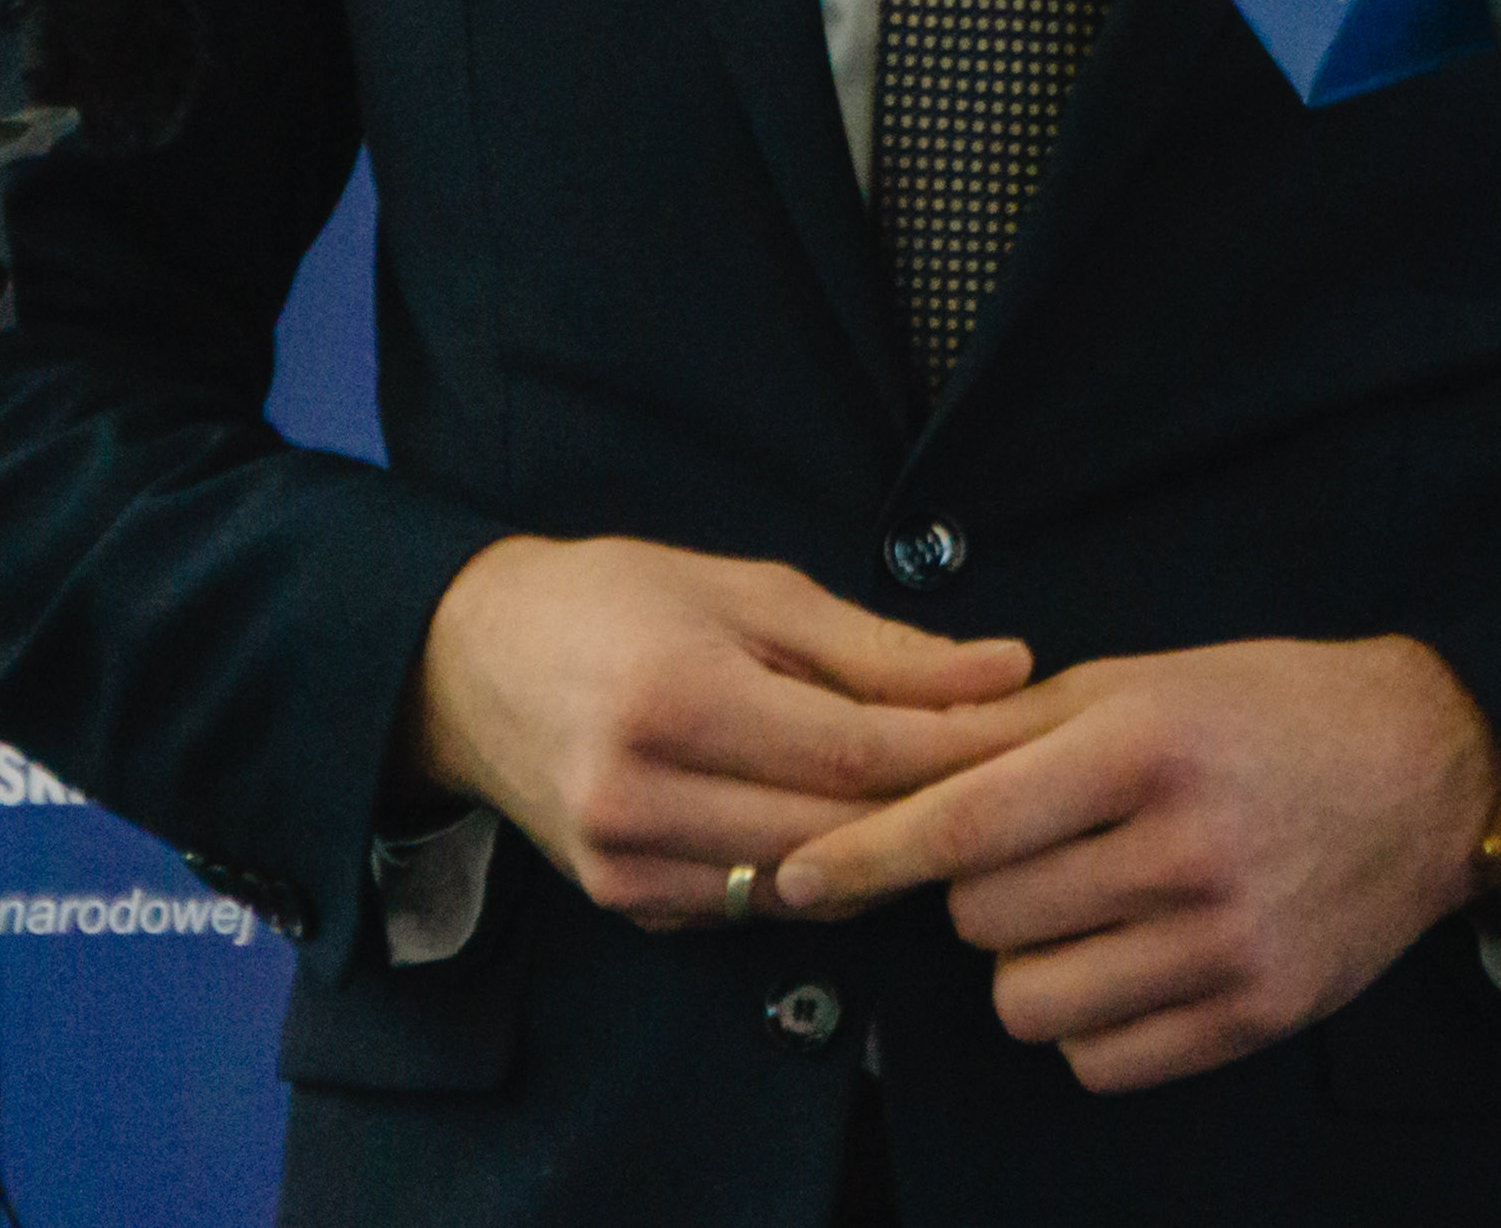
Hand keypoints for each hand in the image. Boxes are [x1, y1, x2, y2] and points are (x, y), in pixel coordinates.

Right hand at [398, 535, 1035, 927]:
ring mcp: (627, 866)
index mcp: (677, 699)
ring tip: (950, 805)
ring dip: (883, 853)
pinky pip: (754, 907)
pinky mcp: (626, 904)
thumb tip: (1006, 672)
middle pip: (838, 834)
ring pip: (805, 887)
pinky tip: (852, 833)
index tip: (1031, 731)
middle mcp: (642, 795)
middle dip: (936, 808)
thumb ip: (879, 648)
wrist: (469, 665)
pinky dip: (814, 874)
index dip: (956, 752)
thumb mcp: (750, 592)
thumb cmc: (619, 602)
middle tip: (1018, 778)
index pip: (854, 755)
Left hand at [767, 635, 1495, 1090]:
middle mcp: (1184, 849)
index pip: (964, 822)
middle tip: (1035, 855)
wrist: (1428, 770)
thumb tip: (885, 758)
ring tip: (1080, 911)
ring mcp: (1224, 943)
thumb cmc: (1268, 710)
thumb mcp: (1144, 682)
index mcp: (1145, 748)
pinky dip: (1088, 1023)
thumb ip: (1014, 725)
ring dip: (1028, 964)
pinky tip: (1124, 962)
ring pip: (1031, 1002)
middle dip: (979, 893)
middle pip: (984, 919)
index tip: (793, 879)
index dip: (864, 857)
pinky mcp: (1256, 1014)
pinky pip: (1101, 1060)